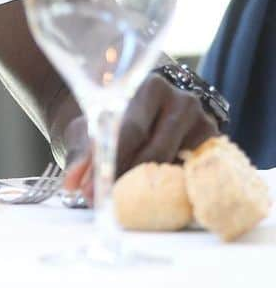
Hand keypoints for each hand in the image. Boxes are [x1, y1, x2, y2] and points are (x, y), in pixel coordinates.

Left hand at [61, 71, 218, 202]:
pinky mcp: (215, 143)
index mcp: (147, 86)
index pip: (131, 129)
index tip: (92, 189)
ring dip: (148, 186)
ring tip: (123, 199)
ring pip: (174, 165)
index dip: (111, 162)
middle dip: (127, 179)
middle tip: (105, 202)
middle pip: (154, 150)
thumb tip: (72, 183)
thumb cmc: (112, 118)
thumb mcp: (91, 127)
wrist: (144, 109)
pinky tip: (152, 194)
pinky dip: (171, 186)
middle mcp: (180, 99)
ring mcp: (202, 121)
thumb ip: (81, 153)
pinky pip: (191, 173)